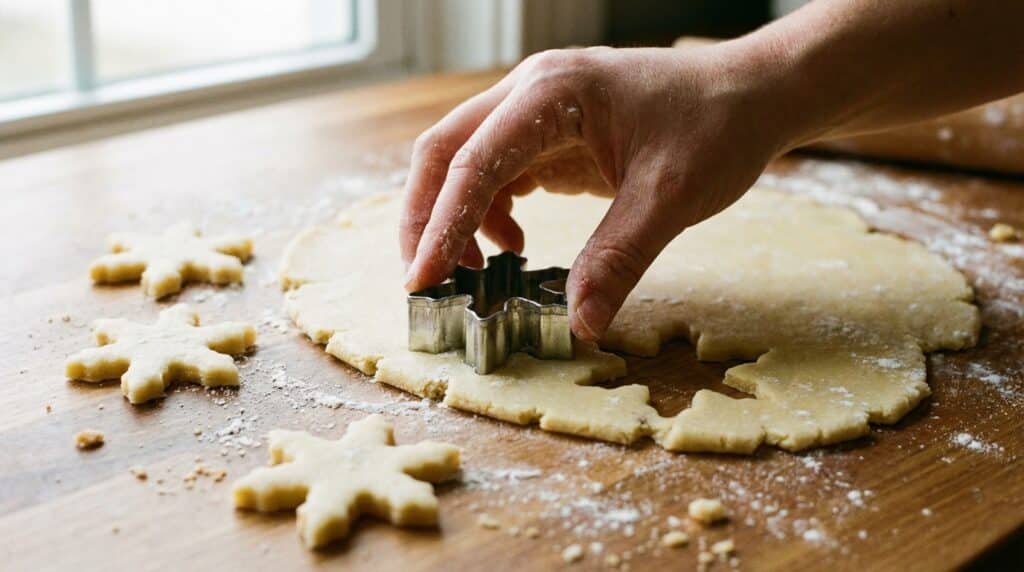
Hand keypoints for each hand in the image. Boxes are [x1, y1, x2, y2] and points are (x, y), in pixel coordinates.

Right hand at [400, 45, 794, 340]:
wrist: (753, 94)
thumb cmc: (717, 127)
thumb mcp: (670, 198)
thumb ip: (619, 259)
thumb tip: (581, 324)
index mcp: (551, 92)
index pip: (472, 161)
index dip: (440, 225)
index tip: (422, 281)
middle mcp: (531, 90)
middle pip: (445, 151)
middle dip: (427, 218)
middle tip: (427, 281)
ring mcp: (537, 107)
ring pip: (464, 161)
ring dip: (454, 217)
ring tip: (477, 272)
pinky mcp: (549, 129)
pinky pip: (497, 169)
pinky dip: (488, 211)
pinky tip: (514, 244)